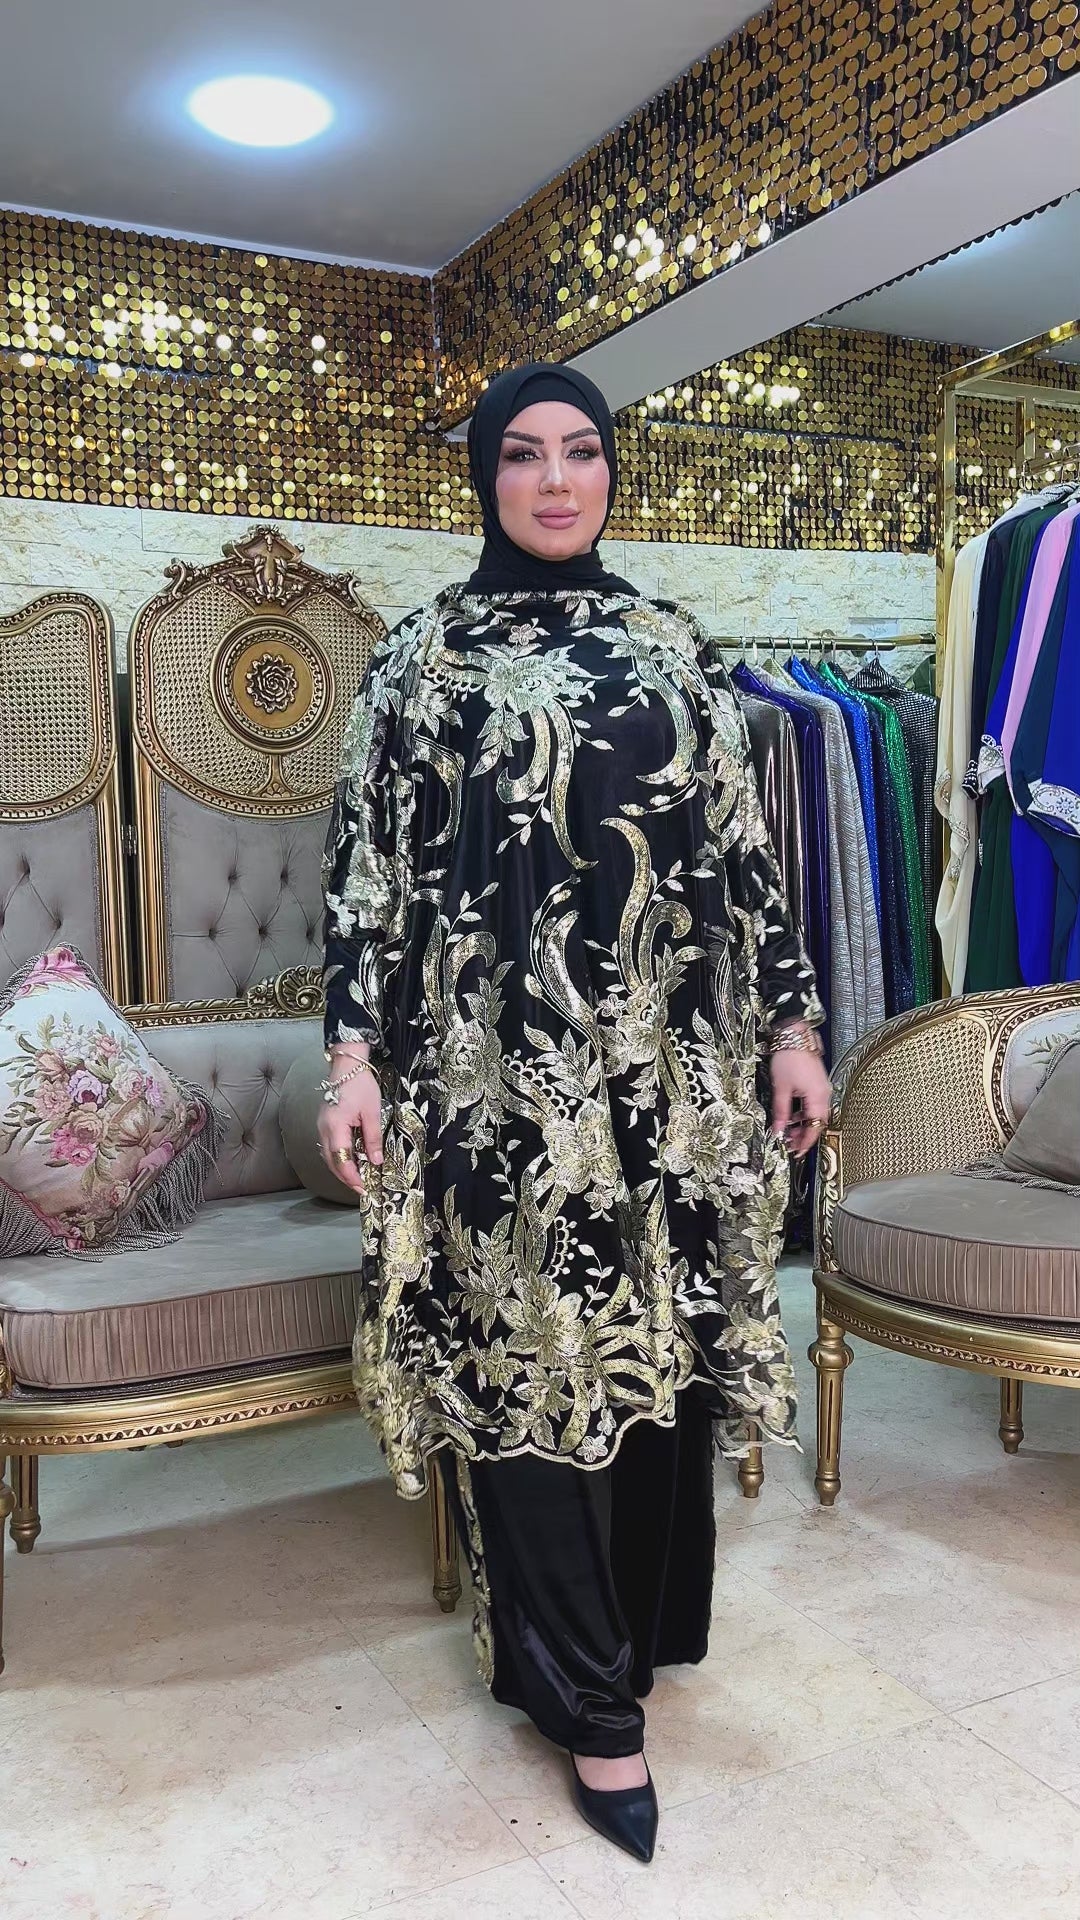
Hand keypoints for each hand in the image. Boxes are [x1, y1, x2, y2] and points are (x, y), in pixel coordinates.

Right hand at [316, 1050, 383, 1194]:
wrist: (347, 1065)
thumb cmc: (360, 1085)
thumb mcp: (372, 1113)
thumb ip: (373, 1139)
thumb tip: (375, 1161)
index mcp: (335, 1127)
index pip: (341, 1160)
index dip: (351, 1177)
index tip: (362, 1188)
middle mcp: (323, 1129)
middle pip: (331, 1161)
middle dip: (345, 1177)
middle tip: (360, 1188)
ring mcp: (321, 1126)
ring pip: (328, 1155)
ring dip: (341, 1168)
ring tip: (357, 1177)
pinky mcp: (324, 1122)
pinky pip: (328, 1146)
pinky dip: (338, 1157)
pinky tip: (350, 1159)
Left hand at [770, 1043, 831, 1159]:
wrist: (794, 1035)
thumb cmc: (789, 1056)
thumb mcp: (780, 1088)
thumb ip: (780, 1112)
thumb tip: (778, 1130)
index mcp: (818, 1097)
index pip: (815, 1128)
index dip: (805, 1142)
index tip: (796, 1152)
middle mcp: (824, 1094)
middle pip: (817, 1123)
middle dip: (803, 1135)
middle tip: (788, 1142)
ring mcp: (822, 1088)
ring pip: (815, 1114)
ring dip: (802, 1124)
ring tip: (786, 1129)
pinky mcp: (818, 1083)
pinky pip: (813, 1104)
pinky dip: (803, 1113)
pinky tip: (791, 1114)